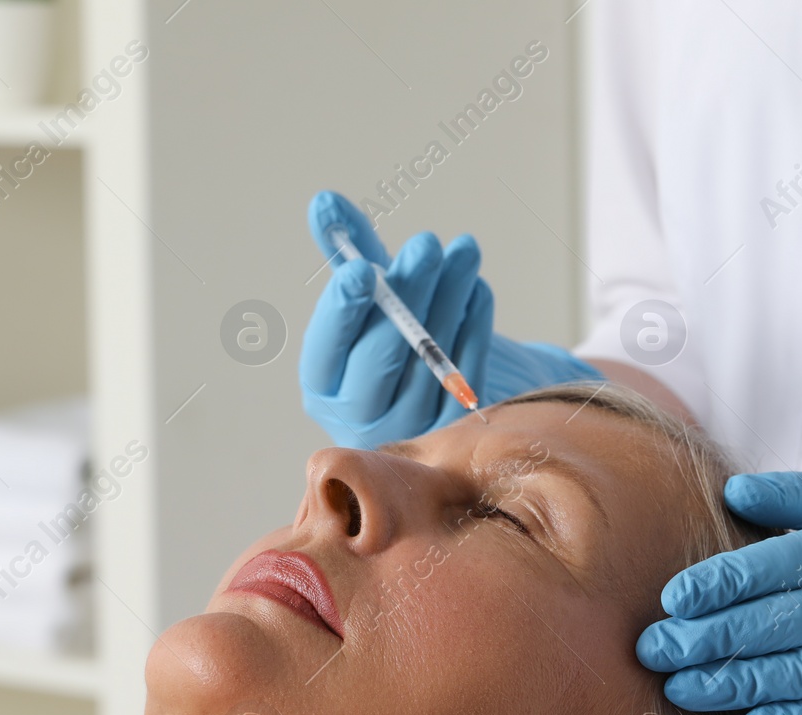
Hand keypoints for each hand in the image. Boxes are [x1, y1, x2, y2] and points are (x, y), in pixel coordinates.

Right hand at [301, 191, 601, 447]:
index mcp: (325, 382)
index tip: (361, 269)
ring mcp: (409, 426)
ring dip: (449, 298)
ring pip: (429, 360)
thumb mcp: (371, 295)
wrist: (446, 378)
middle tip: (427, 243)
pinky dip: (474, 326)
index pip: (327, 348)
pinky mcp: (454, 425)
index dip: (342, 310)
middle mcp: (360, 414)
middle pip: (381, 356)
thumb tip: (324, 201)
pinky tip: (476, 287)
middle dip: (406, 295)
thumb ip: (348, 251)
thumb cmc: (394, 332)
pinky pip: (466, 372)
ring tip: (465, 250)